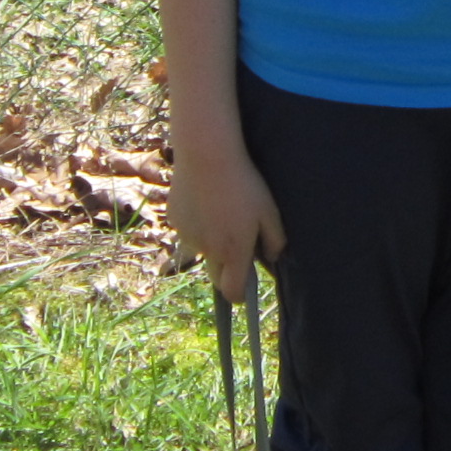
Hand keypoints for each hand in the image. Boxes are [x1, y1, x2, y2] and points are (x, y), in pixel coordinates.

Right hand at [170, 141, 286, 300]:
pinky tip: (205, 201)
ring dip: (211, 243)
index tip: (244, 288)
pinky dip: (197, 224)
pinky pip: (188, 231)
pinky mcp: (175, 221)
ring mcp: (188, 237)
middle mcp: (208, 251)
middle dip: (226, 271)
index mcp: (233, 252)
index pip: (232, 293)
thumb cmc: (243, 183)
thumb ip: (275, 241)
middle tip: (237, 247)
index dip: (239, 294)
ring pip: (202, 250)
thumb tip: (271, 256)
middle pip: (216, 277)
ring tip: (221, 212)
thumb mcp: (269, 211)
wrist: (206, 156)